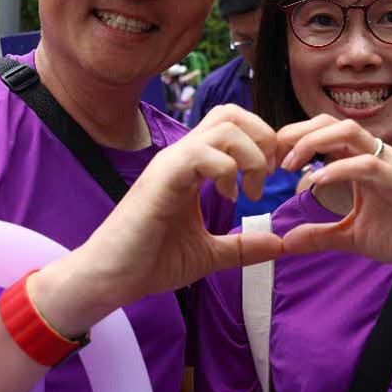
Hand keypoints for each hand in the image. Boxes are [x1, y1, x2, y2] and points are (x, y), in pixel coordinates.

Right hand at [30, 105, 284, 333]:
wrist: (111, 278)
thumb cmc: (151, 262)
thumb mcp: (210, 254)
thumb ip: (244, 246)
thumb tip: (280, 244)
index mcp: (193, 167)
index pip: (233, 126)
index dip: (262, 144)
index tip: (270, 179)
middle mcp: (182, 157)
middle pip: (231, 113)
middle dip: (262, 138)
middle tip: (266, 177)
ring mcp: (172, 164)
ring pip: (224, 126)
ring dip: (250, 155)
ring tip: (248, 190)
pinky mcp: (162, 178)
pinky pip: (202, 152)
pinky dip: (228, 169)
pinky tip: (228, 196)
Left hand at [274, 116, 391, 321]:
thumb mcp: (352, 236)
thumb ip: (320, 234)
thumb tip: (285, 241)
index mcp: (361, 160)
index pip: (322, 133)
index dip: (292, 140)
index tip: (267, 161)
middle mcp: (374, 154)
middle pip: (330, 122)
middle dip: (296, 133)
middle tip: (270, 158)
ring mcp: (390, 165)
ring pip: (349, 131)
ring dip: (314, 141)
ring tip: (290, 163)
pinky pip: (369, 165)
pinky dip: (340, 168)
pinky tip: (317, 180)